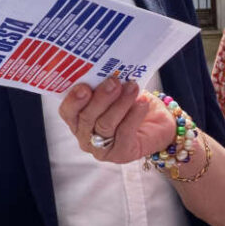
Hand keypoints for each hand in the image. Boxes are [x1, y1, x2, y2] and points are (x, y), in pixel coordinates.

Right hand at [59, 77, 174, 163]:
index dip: (73, 100)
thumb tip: (109, 71)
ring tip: (132, 88)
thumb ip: (107, 84)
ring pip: (105, 125)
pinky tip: (142, 103)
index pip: (67, 112)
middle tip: (113, 82)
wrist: (157, 122)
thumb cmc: (131, 102)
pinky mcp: (121, 154)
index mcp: (77, 118)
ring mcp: (101, 148)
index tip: (84, 87)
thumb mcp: (116, 90)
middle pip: (87, 118)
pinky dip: (134, 115)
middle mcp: (85, 136)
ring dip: (120, 104)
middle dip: (100, 98)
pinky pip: (124, 132)